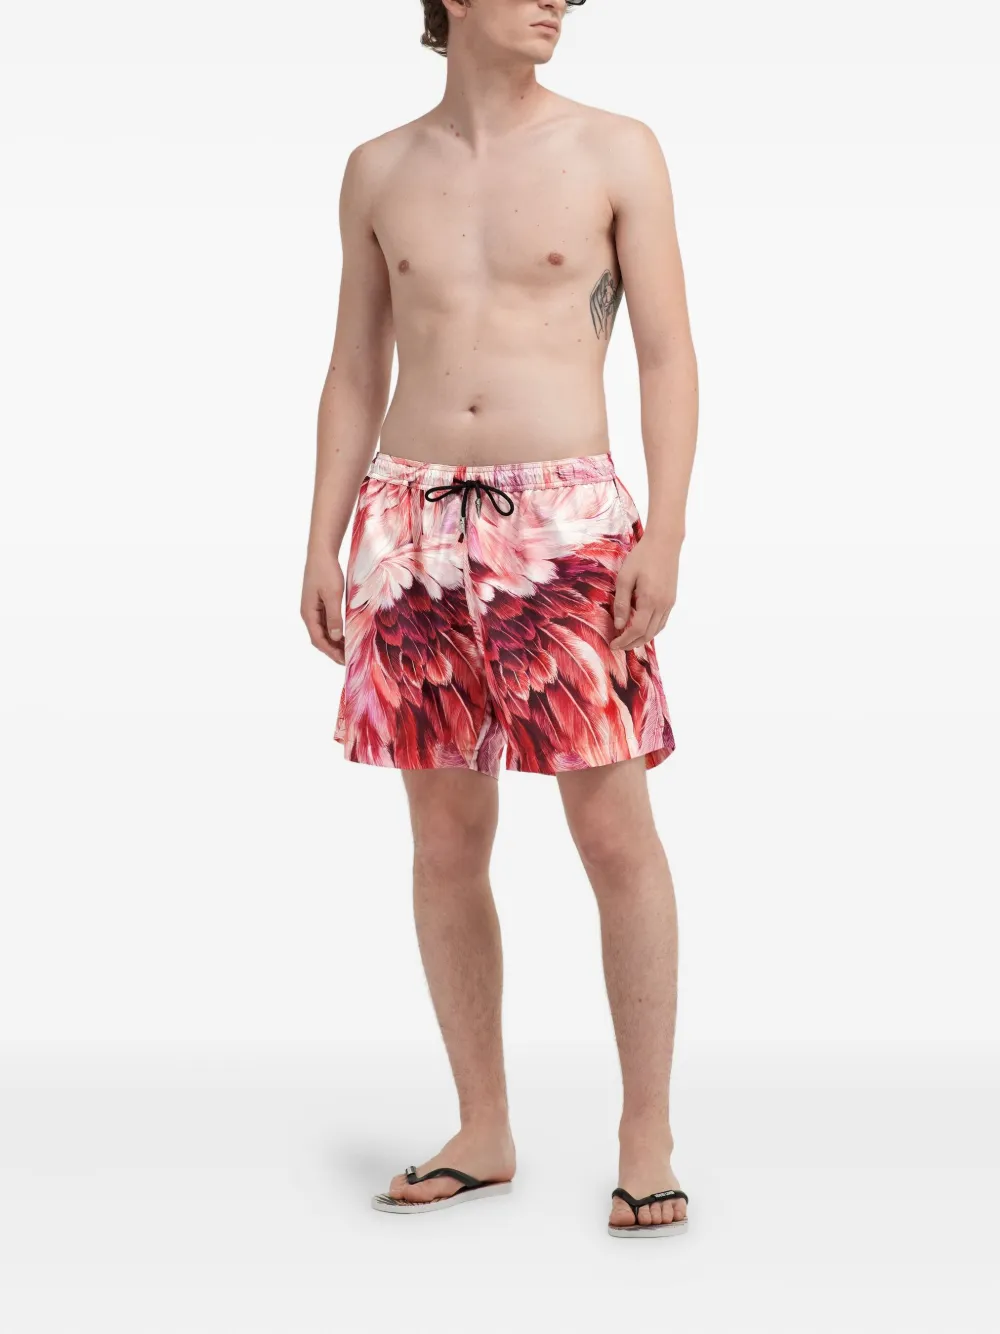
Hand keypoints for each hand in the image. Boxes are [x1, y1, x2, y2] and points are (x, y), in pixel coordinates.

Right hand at [301, 550, 345, 663]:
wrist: (321, 553)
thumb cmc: (326, 571)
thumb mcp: (332, 595)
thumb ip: (334, 617)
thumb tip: (335, 637)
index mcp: (308, 613)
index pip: (318, 640)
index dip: (331, 652)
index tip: (344, 660)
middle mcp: (308, 613)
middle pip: (319, 638)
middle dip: (333, 650)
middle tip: (348, 659)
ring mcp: (313, 609)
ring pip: (323, 631)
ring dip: (334, 642)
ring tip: (348, 649)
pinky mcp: (319, 603)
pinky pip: (326, 622)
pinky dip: (335, 631)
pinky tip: (344, 634)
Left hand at [610, 534, 679, 651]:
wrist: (665, 543)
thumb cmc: (642, 557)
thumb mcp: (625, 578)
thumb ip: (621, 603)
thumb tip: (618, 625)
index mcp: (650, 600)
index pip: (636, 630)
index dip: (624, 640)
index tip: (613, 644)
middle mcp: (662, 605)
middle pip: (647, 634)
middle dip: (632, 643)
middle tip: (618, 645)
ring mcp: (669, 603)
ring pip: (656, 630)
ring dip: (642, 638)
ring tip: (628, 639)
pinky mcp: (671, 599)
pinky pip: (662, 621)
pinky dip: (651, 630)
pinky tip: (641, 628)